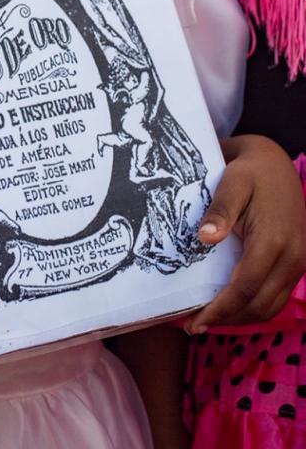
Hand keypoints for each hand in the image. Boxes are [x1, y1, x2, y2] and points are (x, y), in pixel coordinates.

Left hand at [186, 135, 305, 332]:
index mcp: (274, 240)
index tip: (195, 321)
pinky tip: (230, 306)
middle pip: (259, 305)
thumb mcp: (232, 182)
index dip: (220, 309)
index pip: (246, 287)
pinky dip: (253, 307)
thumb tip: (204, 238)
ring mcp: (298, 262)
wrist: (276, 163)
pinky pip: (276, 296)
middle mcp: (292, 257)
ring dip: (240, 318)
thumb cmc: (250, 171)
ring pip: (271, 306)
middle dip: (227, 319)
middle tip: (194, 325)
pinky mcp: (296, 263)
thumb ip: (220, 210)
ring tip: (208, 320)